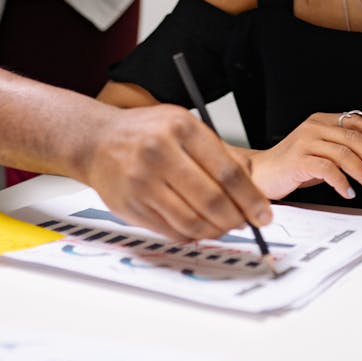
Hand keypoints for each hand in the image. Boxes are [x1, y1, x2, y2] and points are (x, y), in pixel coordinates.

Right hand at [85, 103, 271, 241]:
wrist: (97, 141)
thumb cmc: (145, 132)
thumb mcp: (184, 125)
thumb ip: (217, 152)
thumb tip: (250, 187)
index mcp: (180, 127)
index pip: (227, 171)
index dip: (250, 198)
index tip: (264, 213)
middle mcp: (160, 153)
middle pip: (212, 200)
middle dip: (237, 219)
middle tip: (247, 224)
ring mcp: (142, 182)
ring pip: (192, 221)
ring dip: (216, 231)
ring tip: (224, 227)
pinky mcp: (130, 206)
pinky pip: (171, 231)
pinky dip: (192, 235)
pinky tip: (199, 228)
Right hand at [246, 113, 361, 200]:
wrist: (261, 174)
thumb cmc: (292, 165)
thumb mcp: (320, 151)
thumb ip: (341, 148)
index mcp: (321, 120)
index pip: (355, 120)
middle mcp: (314, 127)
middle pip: (353, 137)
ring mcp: (305, 142)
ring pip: (343, 153)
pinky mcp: (298, 160)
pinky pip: (327, 169)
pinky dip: (342, 181)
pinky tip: (349, 192)